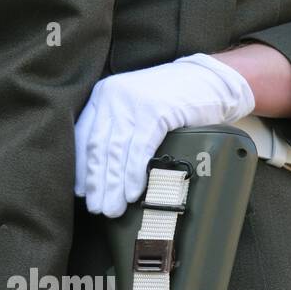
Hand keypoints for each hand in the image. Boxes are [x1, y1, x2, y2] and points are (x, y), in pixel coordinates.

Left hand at [74, 54, 255, 216]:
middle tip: (96, 208)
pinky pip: (140, 148)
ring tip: (112, 208)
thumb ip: (123, 129)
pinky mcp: (155, 110)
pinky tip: (132, 192)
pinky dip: (134, 173)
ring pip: (116, 150)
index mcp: (105, 95)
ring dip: (114, 184)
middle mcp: (113, 95)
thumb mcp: (140, 109)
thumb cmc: (176, 100)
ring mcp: (134, 102)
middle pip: (98, 145)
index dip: (81, 166)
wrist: (209, 81)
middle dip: (96, 181)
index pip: (84, 135)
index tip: (80, 192)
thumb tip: (108, 171)